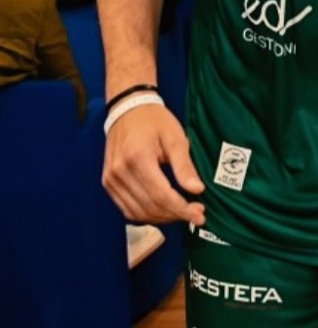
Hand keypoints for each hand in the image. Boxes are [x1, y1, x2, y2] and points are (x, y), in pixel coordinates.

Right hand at [102, 103, 205, 224]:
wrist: (128, 109)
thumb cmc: (154, 121)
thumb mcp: (175, 138)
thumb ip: (184, 166)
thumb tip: (197, 189)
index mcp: (137, 158)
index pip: (162, 196)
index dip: (182, 209)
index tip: (199, 214)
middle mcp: (119, 172)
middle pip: (150, 207)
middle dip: (176, 215)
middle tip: (196, 213)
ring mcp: (111, 179)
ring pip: (138, 213)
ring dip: (162, 218)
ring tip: (181, 212)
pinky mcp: (108, 183)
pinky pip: (127, 209)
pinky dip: (146, 214)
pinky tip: (163, 211)